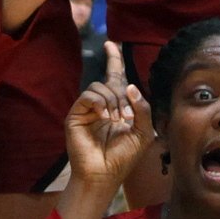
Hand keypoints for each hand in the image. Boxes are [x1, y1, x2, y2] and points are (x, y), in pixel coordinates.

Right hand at [64, 43, 150, 186]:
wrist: (104, 174)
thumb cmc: (124, 157)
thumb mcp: (143, 132)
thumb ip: (142, 108)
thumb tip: (129, 86)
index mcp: (117, 107)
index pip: (115, 77)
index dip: (113, 60)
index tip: (111, 44)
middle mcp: (101, 105)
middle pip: (110, 81)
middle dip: (121, 95)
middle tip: (126, 117)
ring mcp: (87, 109)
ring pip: (99, 86)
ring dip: (112, 101)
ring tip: (115, 120)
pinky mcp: (76, 114)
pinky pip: (88, 95)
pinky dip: (99, 102)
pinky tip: (104, 117)